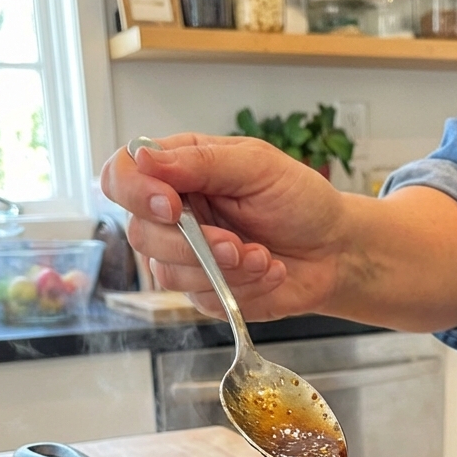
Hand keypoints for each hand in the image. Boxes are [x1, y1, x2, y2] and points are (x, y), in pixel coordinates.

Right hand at [101, 131, 456, 332]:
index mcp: (179, 171)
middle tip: (237, 242)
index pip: (121, 175)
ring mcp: (185, 257)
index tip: (171, 205)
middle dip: (192, 243)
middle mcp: (173, 214)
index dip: (135, 191)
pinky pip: (201, 299)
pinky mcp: (204, 293)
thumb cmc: (301, 201)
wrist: (336, 251)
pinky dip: (241, 288)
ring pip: (166, 272)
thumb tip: (145, 157)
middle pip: (140, 232)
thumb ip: (200, 162)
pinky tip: (268, 271)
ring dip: (222, 269)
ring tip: (263, 256)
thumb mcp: (257, 166)